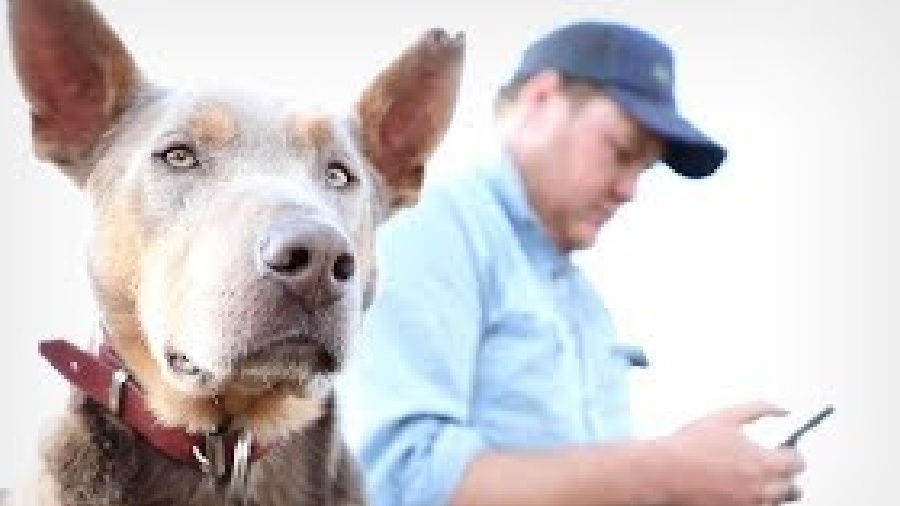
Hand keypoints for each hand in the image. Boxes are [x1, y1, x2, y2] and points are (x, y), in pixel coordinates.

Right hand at [653, 401, 805, 505]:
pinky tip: (737, 488)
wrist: (664, 472)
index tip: (783, 451)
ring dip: (770, 489)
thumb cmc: (690, 447)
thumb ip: (760, 408)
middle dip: (782, 475)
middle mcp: (763, 489)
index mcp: (766, 463)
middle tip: (763, 465)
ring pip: (776, 501)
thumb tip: (782, 410)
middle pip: (793, 488)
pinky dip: (753, 499)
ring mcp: (751, 505)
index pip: (799, 463)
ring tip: (747, 476)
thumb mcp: (726, 417)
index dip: (791, 454)